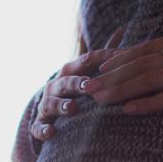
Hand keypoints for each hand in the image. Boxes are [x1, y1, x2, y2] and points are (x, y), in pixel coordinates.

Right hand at [30, 25, 125, 140]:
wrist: (48, 113)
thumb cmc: (74, 89)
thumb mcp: (87, 70)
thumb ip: (104, 54)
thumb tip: (123, 28)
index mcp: (70, 71)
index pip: (86, 61)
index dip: (102, 59)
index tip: (120, 59)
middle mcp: (56, 85)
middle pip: (67, 82)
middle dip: (77, 83)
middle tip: (89, 85)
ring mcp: (46, 104)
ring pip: (51, 103)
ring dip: (61, 105)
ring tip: (73, 108)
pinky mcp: (40, 124)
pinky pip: (39, 127)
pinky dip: (44, 130)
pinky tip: (52, 132)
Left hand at [82, 17, 162, 114]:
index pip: (145, 48)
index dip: (122, 58)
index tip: (102, 67)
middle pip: (140, 65)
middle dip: (112, 76)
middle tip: (89, 86)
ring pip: (147, 81)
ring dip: (120, 90)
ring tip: (100, 99)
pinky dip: (146, 104)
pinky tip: (127, 110)